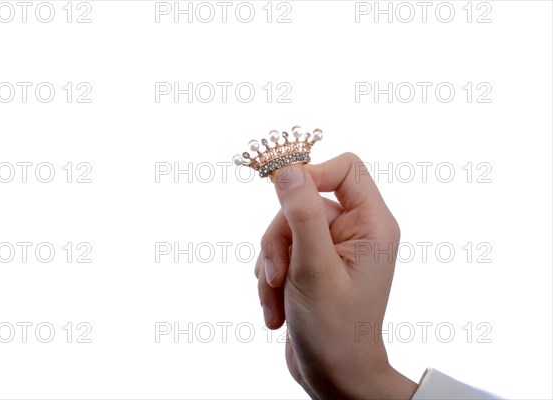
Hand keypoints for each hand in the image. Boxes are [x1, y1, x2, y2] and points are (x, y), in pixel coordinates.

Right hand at [254, 153, 418, 398]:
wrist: (334, 376)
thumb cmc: (335, 329)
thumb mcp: (314, 268)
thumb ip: (302, 215)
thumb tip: (288, 169)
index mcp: (372, 225)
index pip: (344, 169)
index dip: (310, 175)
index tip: (282, 196)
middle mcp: (354, 231)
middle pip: (303, 202)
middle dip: (280, 241)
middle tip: (277, 276)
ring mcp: (331, 248)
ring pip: (285, 228)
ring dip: (272, 266)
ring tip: (277, 300)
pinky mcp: (312, 263)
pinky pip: (280, 251)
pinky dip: (271, 279)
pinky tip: (277, 309)